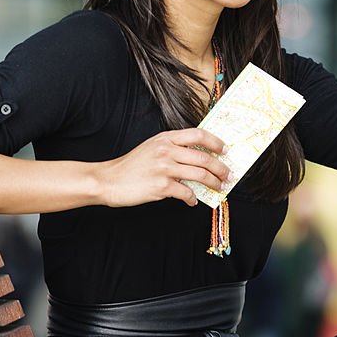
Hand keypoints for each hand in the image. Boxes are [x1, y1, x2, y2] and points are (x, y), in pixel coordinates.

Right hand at [91, 128, 232, 207]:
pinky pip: (186, 193)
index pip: (199, 135)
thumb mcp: (152, 147)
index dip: (216, 142)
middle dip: (221, 168)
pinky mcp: (161, 186)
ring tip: (219, 187)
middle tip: (228, 175)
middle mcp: (167, 150)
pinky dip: (192, 199)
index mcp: (166, 138)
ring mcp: (165, 168)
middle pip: (204, 157)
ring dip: (214, 183)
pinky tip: (192, 201)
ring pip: (200, 175)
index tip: (225, 150)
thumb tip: (198, 158)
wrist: (109, 180)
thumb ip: (173, 148)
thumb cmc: (131, 166)